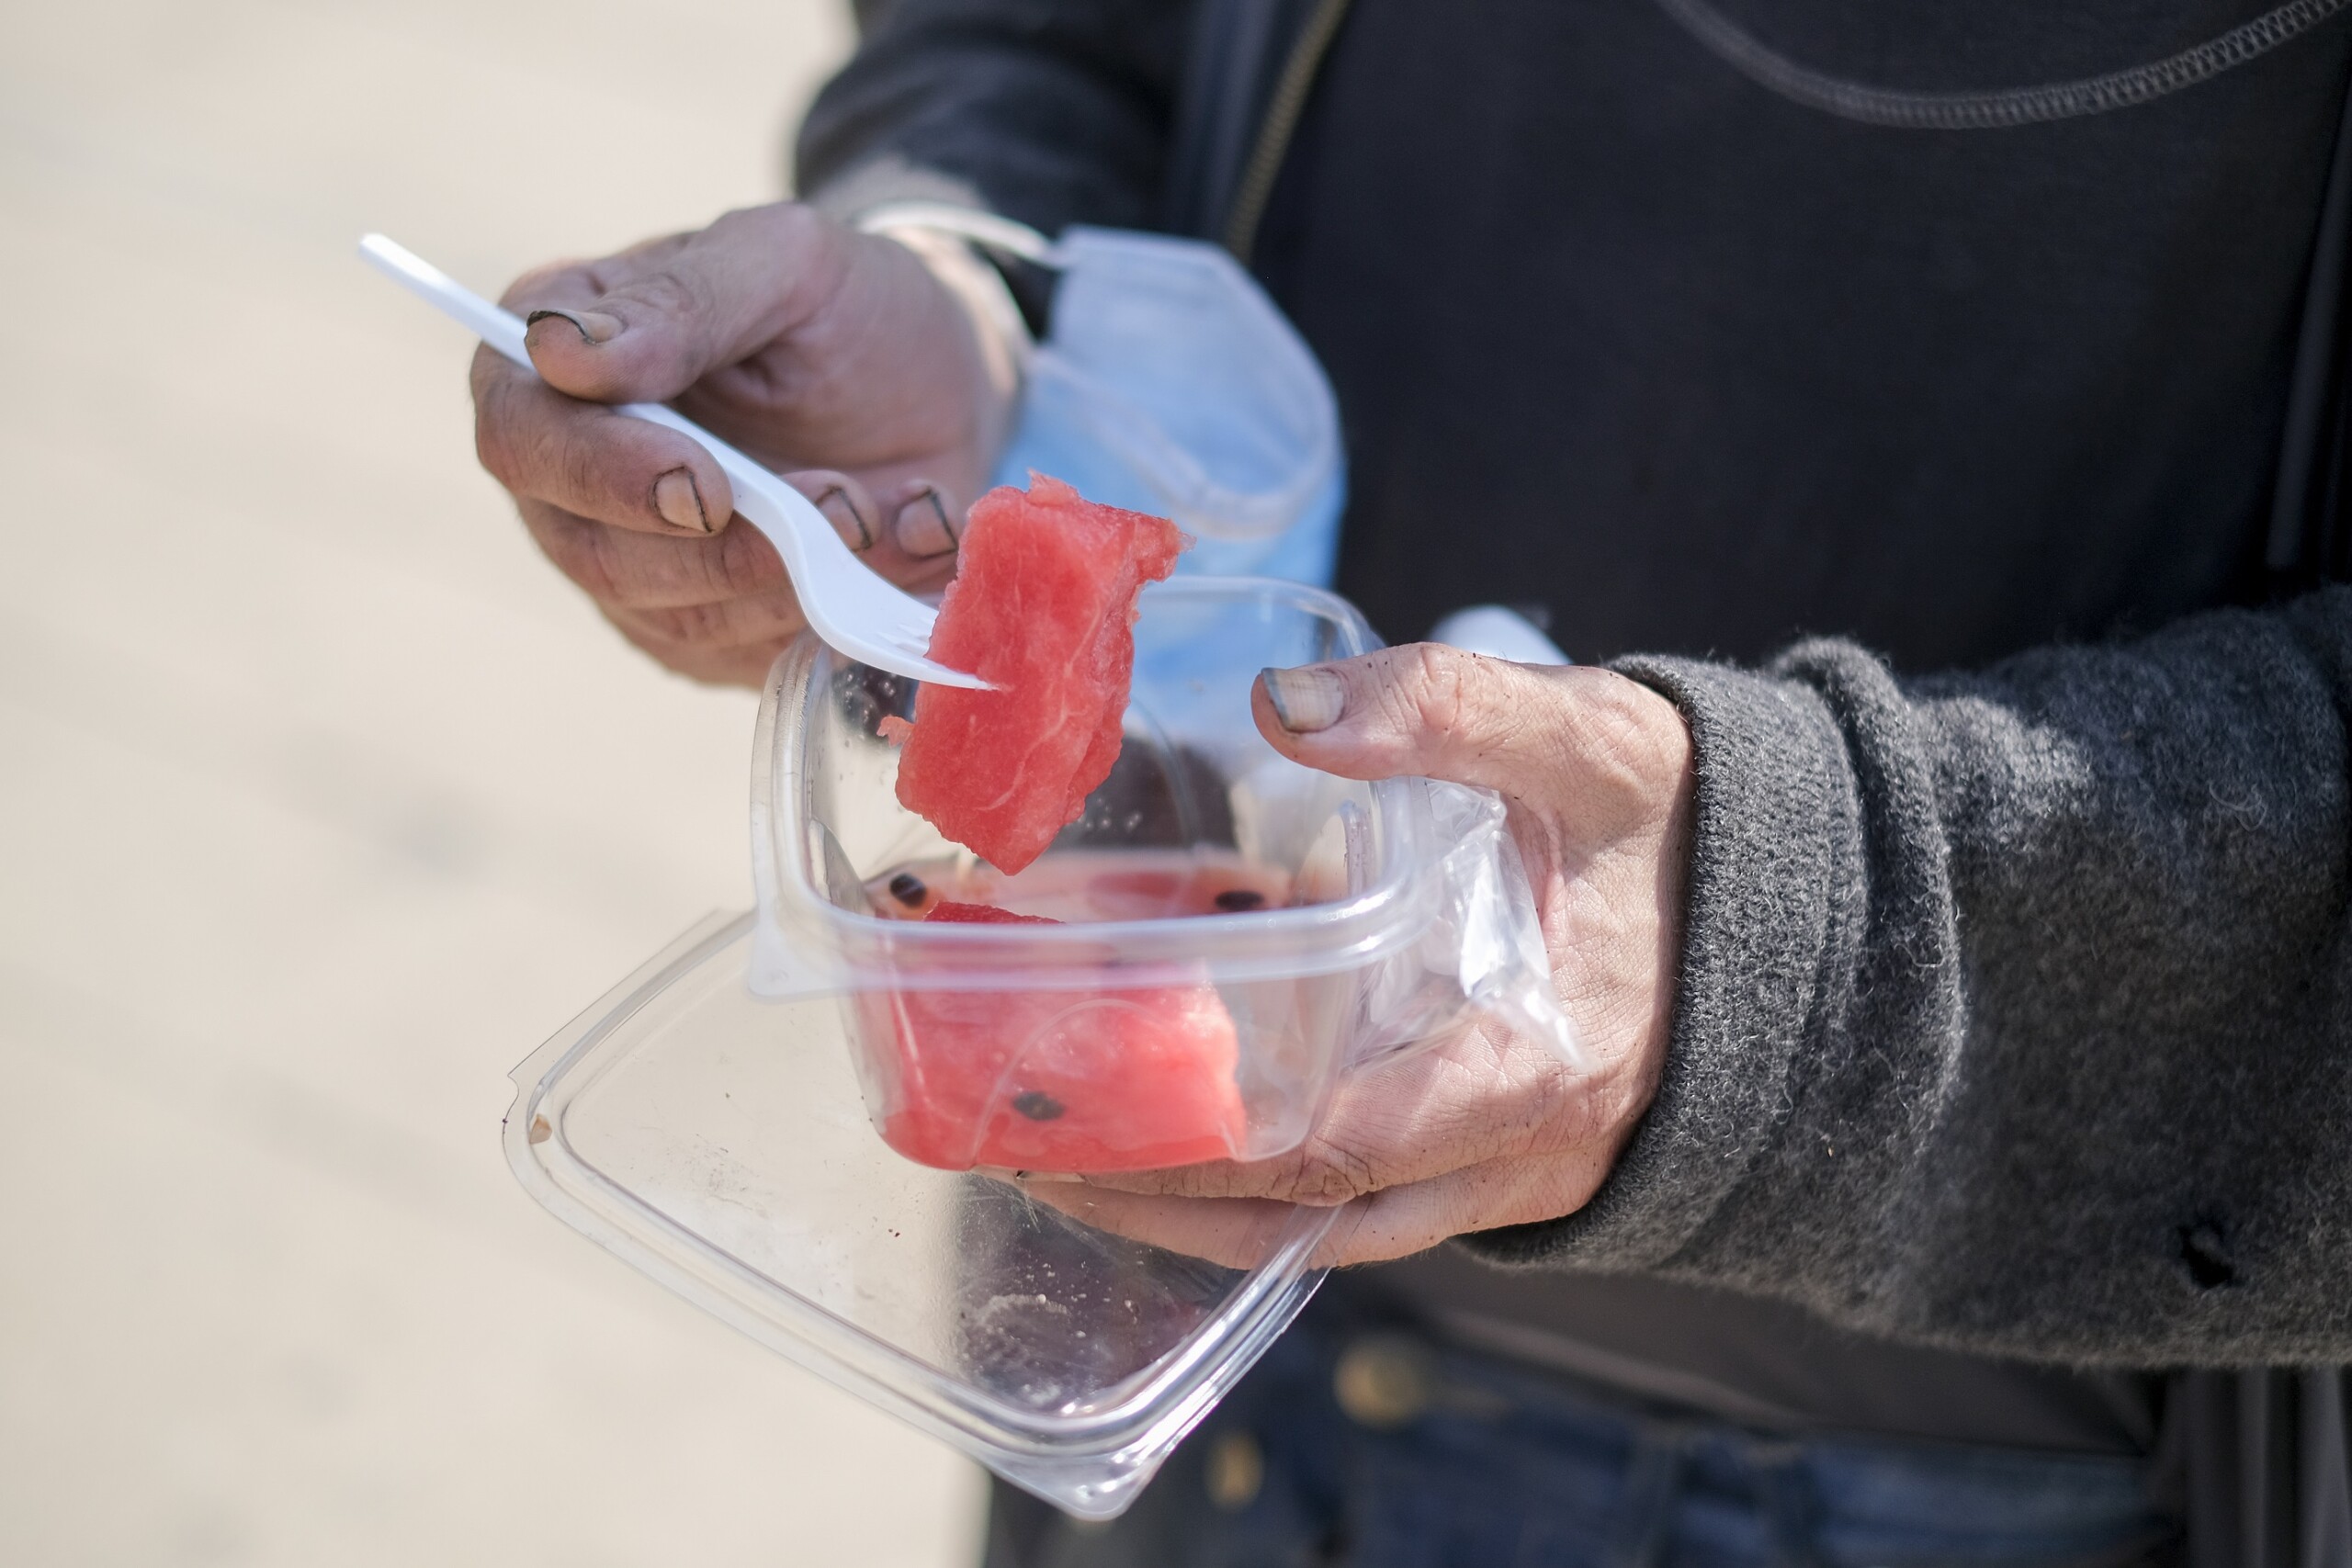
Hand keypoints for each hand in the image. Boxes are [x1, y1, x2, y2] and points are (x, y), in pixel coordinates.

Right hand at [472, 203, 1020, 686]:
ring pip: (684, 619)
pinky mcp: (713, 635)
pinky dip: (846, 612)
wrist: (937, 383)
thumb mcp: (785, 262)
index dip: (605, 476)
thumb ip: (682, 301)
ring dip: (799, 580)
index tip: (704, 485)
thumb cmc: (843, 307)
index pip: (524, 439)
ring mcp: (638, 570)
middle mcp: (574, 482)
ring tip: (888, 509)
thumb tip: (560, 353)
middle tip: (844, 507)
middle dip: (728, 549)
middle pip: (596, 554)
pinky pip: (760, 655)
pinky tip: (909, 545)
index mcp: (552, 368)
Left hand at [1024, 645, 1695, 1267]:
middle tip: (1020, 1151)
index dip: (1201, 1148)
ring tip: (1064, 1166)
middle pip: (1309, 1215)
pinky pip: (1369, 1205)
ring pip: (1333, 1232)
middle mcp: (1520, 1153)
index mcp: (1537, 1065)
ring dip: (1197, 1216)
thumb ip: (1447, 706)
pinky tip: (1176, 1141)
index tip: (1078, 1122)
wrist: (1809, 910)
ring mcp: (1514, 1173)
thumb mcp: (1593, 739)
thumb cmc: (1693, 826)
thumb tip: (1284, 703)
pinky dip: (1265, 1192)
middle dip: (1160, 1198)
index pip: (1342, 1146)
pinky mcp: (1503, 1160)